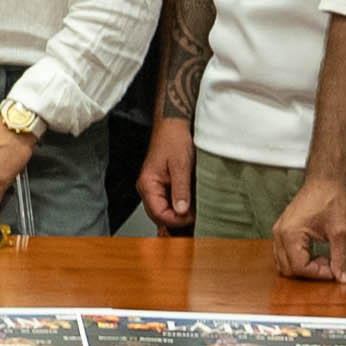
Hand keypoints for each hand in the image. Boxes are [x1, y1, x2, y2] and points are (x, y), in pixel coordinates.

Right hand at [139, 116, 197, 232]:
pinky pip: (169, 202)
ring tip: (196, 217)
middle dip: (177, 221)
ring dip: (179, 216)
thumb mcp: (181, 164)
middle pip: (159, 215)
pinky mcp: (164, 185)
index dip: (176, 220)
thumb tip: (181, 211)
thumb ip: (181, 189)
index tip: (193, 218)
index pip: (158, 213)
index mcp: (148, 184)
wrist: (173, 124)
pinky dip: (180, 208)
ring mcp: (155, 187)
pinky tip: (191, 209)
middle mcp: (148, 188)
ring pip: (164, 211)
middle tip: (197, 221)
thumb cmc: (173, 139)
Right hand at [272, 176, 345, 282]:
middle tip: (330, 266)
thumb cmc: (331, 198)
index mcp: (290, 234)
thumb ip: (341, 258)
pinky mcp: (283, 231)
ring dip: (304, 268)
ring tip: (324, 259)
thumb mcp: (341, 232)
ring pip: (284, 264)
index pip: (299, 268)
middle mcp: (280, 234)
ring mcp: (279, 232)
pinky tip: (316, 254)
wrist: (326, 181)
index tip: (335, 271)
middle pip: (288, 270)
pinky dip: (299, 260)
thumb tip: (344, 278)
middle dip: (311, 273)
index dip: (319, 274)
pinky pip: (285, 255)